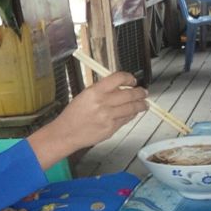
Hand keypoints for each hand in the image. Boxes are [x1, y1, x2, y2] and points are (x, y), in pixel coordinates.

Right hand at [29, 71, 147, 169]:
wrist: (67, 132)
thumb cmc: (73, 114)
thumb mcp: (85, 95)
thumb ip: (102, 90)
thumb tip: (120, 87)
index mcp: (95, 91)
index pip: (118, 78)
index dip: (129, 78)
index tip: (133, 80)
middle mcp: (103, 103)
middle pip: (130, 94)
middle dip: (140, 93)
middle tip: (143, 92)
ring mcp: (108, 117)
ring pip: (132, 108)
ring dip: (141, 105)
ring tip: (144, 104)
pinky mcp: (111, 128)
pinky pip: (126, 119)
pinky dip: (131, 115)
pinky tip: (132, 113)